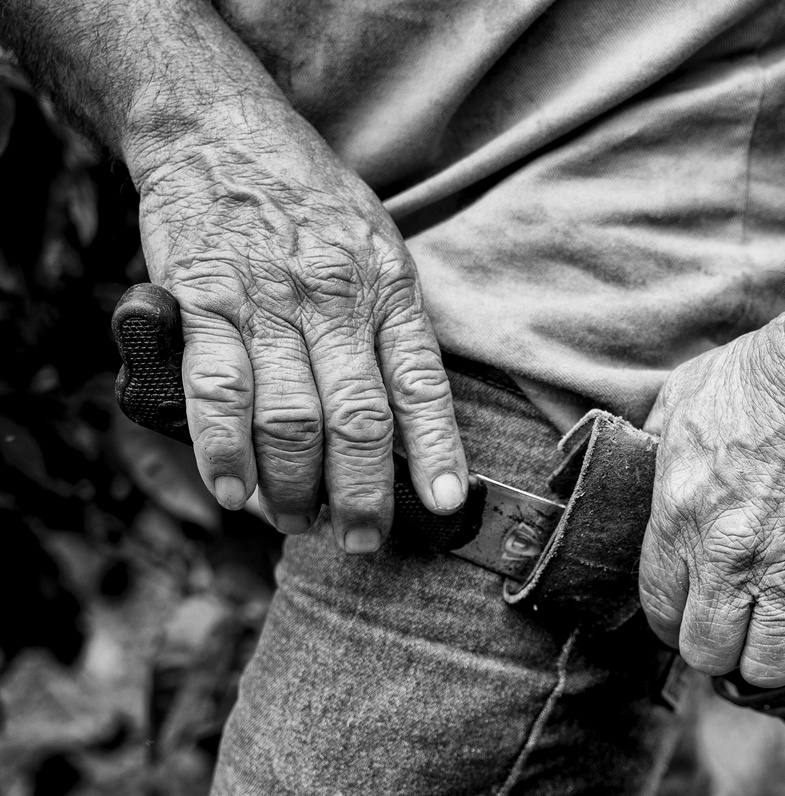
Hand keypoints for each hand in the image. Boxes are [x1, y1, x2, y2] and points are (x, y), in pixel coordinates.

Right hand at [127, 100, 466, 550]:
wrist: (219, 130)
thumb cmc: (309, 205)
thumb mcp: (377, 250)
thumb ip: (389, 329)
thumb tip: (404, 425)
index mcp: (388, 289)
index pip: (421, 386)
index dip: (435, 452)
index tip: (447, 506)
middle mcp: (333, 298)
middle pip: (356, 419)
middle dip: (360, 495)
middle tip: (360, 541)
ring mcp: (266, 301)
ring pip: (288, 419)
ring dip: (292, 488)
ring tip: (296, 522)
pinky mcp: (201, 302)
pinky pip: (216, 392)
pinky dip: (222, 453)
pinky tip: (232, 491)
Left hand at [640, 314, 784, 687]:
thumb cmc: (767, 368)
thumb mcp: (682, 401)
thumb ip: (658, 456)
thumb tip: (645, 479)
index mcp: (679, 517)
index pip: (661, 612)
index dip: (680, 618)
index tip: (701, 607)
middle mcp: (729, 557)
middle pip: (709, 653)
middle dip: (723, 646)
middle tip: (744, 623)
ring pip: (769, 668)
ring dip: (775, 658)